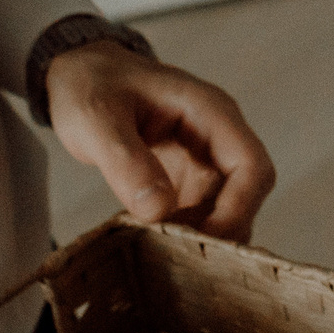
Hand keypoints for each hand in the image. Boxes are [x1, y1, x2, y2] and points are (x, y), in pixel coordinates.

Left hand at [46, 42, 274, 238]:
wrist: (81, 73)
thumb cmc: (92, 85)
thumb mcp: (97, 119)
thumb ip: (126, 162)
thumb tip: (158, 210)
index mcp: (211, 112)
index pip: (252, 167)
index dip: (239, 209)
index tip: (202, 242)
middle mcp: (217, 137)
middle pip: (245, 195)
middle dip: (220, 230)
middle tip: (176, 258)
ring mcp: (204, 158)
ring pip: (225, 210)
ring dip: (200, 236)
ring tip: (160, 254)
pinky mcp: (187, 177)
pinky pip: (199, 213)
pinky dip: (183, 234)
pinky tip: (152, 244)